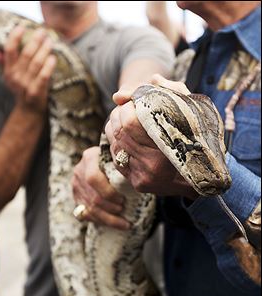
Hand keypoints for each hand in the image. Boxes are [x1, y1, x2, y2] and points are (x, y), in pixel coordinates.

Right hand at [0, 25, 56, 112]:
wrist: (29, 111)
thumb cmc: (23, 89)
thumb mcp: (12, 77)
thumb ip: (3, 63)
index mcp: (8, 71)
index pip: (9, 50)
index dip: (15, 37)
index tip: (22, 26)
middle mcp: (15, 77)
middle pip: (26, 54)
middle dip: (35, 41)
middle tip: (43, 32)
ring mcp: (25, 86)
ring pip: (36, 63)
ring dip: (44, 50)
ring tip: (50, 42)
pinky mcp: (36, 93)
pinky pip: (43, 77)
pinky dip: (48, 66)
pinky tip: (53, 58)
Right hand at [72, 146, 130, 229]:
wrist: (106, 161)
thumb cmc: (119, 160)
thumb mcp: (121, 157)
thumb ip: (125, 164)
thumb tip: (137, 180)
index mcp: (90, 158)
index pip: (93, 178)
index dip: (108, 192)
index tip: (122, 200)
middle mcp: (79, 171)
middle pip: (93, 197)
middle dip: (110, 208)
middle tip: (123, 210)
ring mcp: (76, 186)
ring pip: (90, 209)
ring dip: (108, 219)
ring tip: (123, 223)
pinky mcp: (76, 198)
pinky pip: (86, 215)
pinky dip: (101, 221)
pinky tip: (114, 224)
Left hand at [106, 74, 197, 198]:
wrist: (201, 174)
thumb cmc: (193, 133)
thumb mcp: (186, 105)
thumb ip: (162, 91)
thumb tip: (119, 95)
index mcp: (169, 146)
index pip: (130, 122)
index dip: (128, 106)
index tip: (135, 100)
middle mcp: (154, 166)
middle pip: (120, 131)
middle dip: (119, 114)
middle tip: (128, 107)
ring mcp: (144, 177)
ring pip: (115, 143)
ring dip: (116, 127)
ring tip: (127, 120)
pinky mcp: (138, 184)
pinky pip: (116, 157)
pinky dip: (118, 143)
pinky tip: (128, 137)